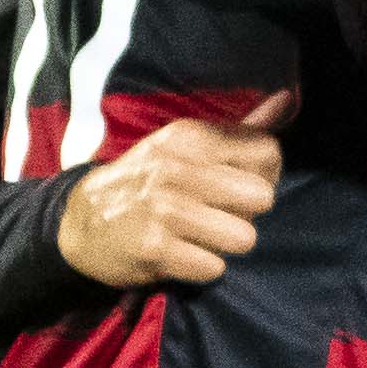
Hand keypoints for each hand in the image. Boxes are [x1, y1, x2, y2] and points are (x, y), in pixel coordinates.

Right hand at [56, 91, 290, 288]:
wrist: (78, 222)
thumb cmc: (146, 183)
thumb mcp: (185, 147)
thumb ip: (241, 130)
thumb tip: (287, 99)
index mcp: (191, 138)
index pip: (268, 152)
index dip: (265, 176)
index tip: (240, 187)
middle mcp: (178, 168)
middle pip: (263, 198)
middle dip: (247, 214)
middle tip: (216, 215)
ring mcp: (164, 208)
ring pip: (244, 237)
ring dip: (224, 245)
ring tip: (197, 236)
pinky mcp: (154, 247)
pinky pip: (214, 267)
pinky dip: (201, 268)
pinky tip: (178, 254)